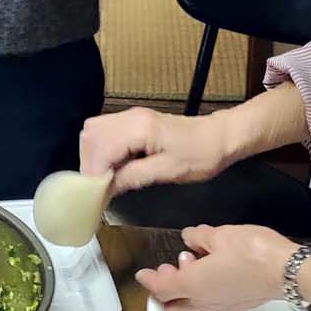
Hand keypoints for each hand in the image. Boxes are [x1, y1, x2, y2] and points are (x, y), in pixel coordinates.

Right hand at [79, 107, 235, 194]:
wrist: (220, 137)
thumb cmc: (200, 156)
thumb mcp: (168, 172)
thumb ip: (133, 177)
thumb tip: (106, 189)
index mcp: (139, 128)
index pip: (101, 150)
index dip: (94, 174)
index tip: (97, 195)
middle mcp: (130, 117)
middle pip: (91, 136)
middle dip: (89, 164)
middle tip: (99, 188)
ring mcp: (131, 115)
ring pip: (94, 131)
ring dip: (93, 156)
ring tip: (104, 178)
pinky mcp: (134, 120)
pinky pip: (106, 130)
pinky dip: (102, 149)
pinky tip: (113, 166)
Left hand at [136, 224, 292, 310]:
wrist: (288, 272)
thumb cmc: (254, 254)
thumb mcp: (219, 235)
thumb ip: (199, 237)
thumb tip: (190, 237)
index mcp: (193, 284)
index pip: (161, 288)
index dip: (150, 280)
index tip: (143, 274)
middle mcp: (205, 300)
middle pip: (174, 306)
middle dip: (164, 292)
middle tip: (163, 273)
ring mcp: (223, 305)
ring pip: (193, 305)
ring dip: (185, 289)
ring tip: (190, 264)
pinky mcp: (239, 303)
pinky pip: (212, 301)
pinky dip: (204, 289)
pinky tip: (213, 271)